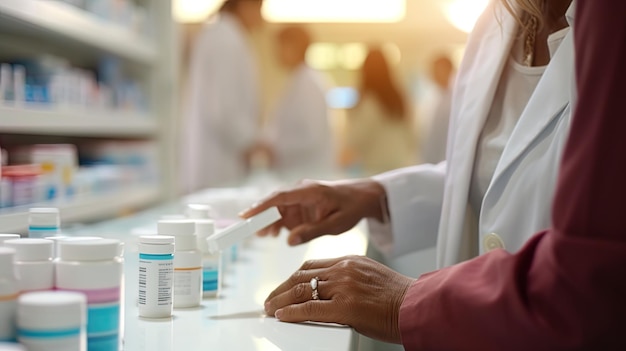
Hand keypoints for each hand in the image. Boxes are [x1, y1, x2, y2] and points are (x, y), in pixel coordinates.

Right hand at [239, 179, 387, 244]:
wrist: (362, 198)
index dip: (261, 206)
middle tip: (249, 231)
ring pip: (277, 209)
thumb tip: (289, 241)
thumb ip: (312, 232)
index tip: (246, 216)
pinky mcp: (300, 206)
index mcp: (309, 191)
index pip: (279, 197)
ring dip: (268, 222)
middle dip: (260, 216)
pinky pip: (284, 214)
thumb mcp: (335, 224)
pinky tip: (273, 234)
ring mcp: (299, 198)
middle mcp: (300, 191)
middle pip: (274, 203)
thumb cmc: (351, 208)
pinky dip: (277, 223)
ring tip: (264, 235)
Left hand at [264, 255, 414, 343]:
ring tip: (269, 309)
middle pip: (301, 276)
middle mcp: (344, 269)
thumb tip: (328, 292)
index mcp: (350, 261)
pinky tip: (282, 316)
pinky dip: (291, 313)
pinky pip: (309, 309)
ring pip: (301, 290)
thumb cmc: (398, 298)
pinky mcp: (345, 307)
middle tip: (269, 299)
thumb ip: (348, 279)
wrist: (417, 306)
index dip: (292, 277)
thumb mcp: (371, 277)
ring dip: (280, 301)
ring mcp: (344, 287)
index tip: (283, 286)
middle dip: (280, 289)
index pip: (311, 266)